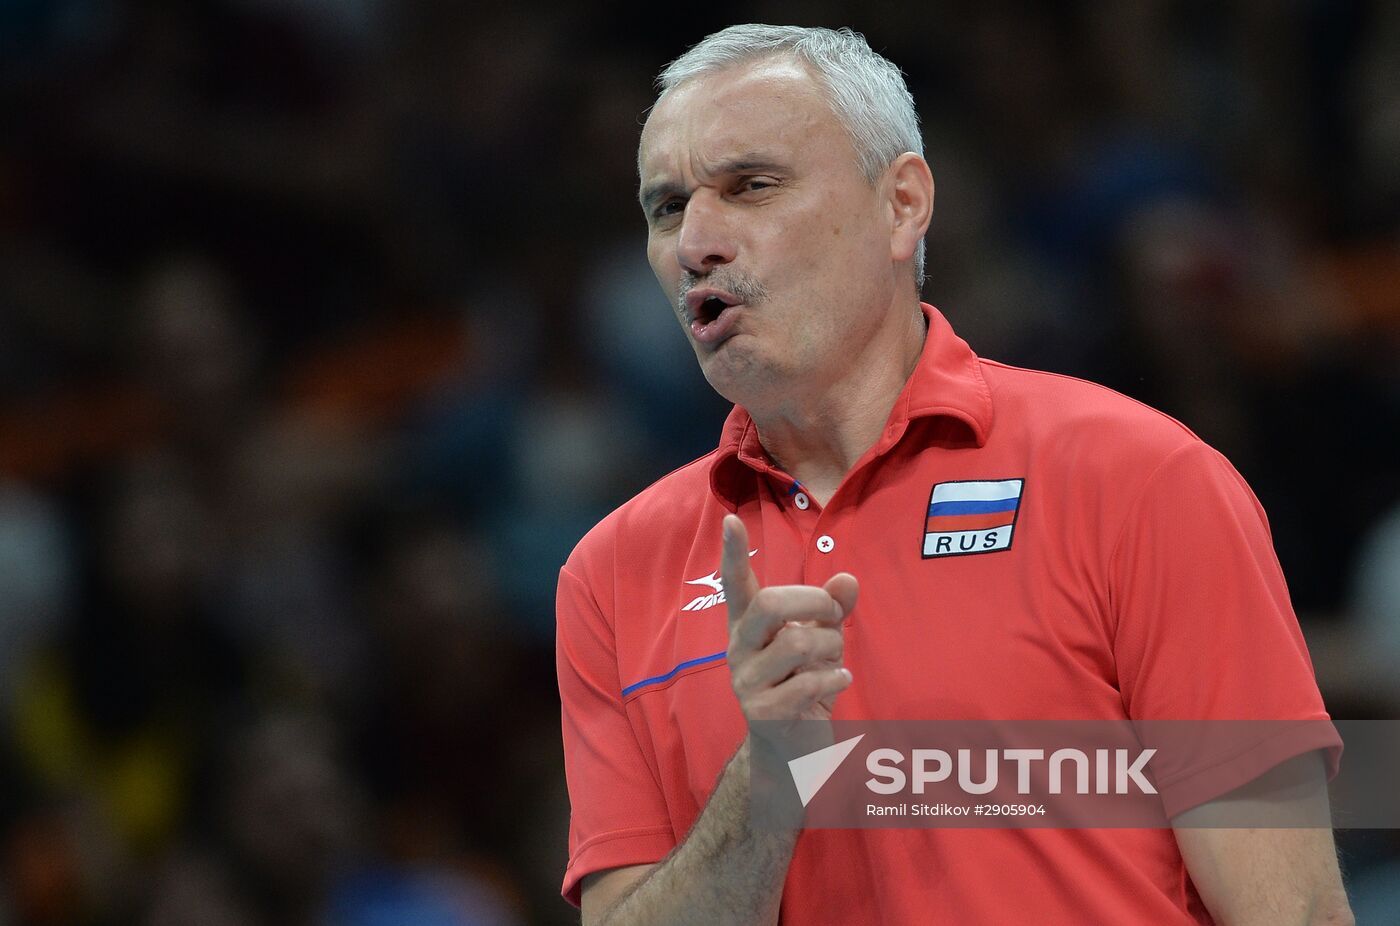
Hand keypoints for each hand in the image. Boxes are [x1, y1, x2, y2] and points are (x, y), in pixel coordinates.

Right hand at [722, 514, 856, 746]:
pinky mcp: (763, 713)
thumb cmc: (805, 680)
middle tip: (833, 612)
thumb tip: (848, 579)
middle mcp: (740, 649)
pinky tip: (840, 681)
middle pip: (768, 604)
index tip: (732, 519)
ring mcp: (747, 682)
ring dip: (831, 645)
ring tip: (837, 658)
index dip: (734, 552)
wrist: (794, 746)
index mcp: (749, 625)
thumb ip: (833, 608)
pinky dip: (834, 678)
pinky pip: (806, 683)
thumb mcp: (822, 638)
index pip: (735, 583)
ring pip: (796, 643)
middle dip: (813, 600)